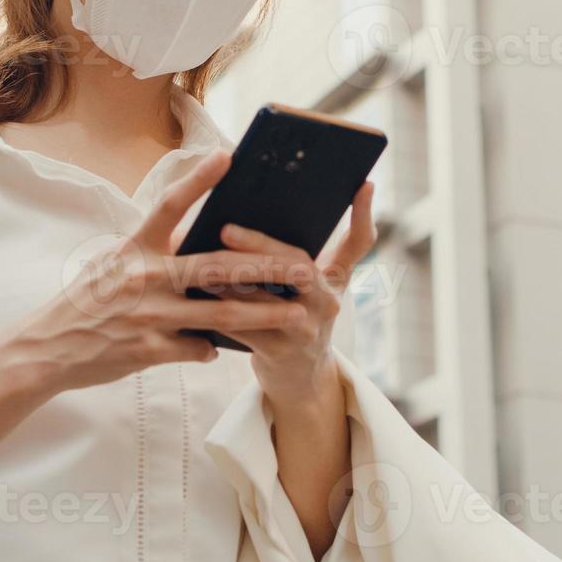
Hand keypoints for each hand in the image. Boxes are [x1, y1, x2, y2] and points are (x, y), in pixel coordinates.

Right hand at [0, 151, 307, 394]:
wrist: (46, 349)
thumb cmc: (86, 301)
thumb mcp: (114, 264)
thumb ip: (155, 252)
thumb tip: (195, 240)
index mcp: (134, 248)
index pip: (169, 205)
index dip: (198, 179)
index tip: (228, 156)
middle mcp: (144, 277)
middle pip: (216, 266)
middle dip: (265, 266)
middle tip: (302, 265)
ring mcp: (149, 315)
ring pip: (220, 314)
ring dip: (263, 315)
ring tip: (298, 313)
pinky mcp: (149, 350)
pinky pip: (196, 348)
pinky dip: (211, 348)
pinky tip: (218, 349)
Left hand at [203, 180, 378, 402]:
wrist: (299, 378)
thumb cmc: (296, 316)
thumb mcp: (313, 286)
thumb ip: (299, 253)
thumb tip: (264, 208)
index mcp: (336, 279)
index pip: (359, 243)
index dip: (362, 214)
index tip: (363, 183)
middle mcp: (328, 302)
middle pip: (298, 266)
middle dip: (260, 245)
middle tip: (226, 228)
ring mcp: (306, 330)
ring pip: (266, 299)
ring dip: (230, 278)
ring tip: (203, 256)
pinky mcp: (280, 353)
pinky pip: (246, 327)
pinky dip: (220, 308)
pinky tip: (198, 292)